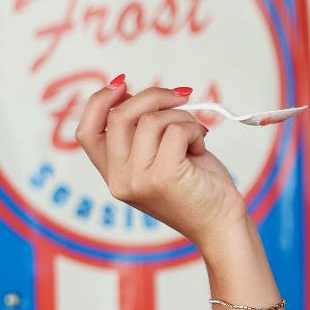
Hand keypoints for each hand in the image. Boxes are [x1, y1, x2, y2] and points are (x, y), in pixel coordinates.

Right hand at [75, 79, 247, 252]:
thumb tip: (131, 91)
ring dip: (181, 116)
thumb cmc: (197, 188)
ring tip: (196, 134)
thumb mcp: (160, 157)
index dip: (99, 101)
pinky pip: (175, 130)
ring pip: (150, 120)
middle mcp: (120, 181)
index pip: (86, 132)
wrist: (222, 225)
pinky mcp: (163, 177)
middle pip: (118, 116)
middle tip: (180, 97)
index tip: (123, 84)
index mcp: (114, 176)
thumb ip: (140, 132)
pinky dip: (194, 129)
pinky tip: (201, 146)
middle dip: (153, 96)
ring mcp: (139, 180)